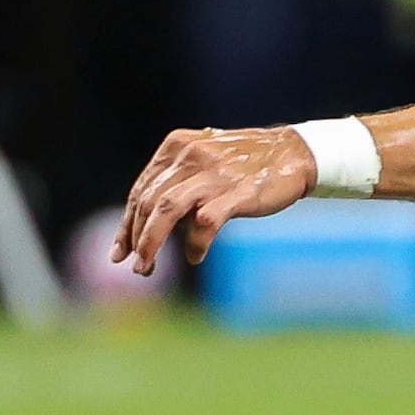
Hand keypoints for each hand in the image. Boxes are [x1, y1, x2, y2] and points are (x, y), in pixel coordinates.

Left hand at [115, 127, 319, 274]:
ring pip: (166, 209)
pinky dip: (194, 245)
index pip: (142, 189)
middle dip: (136, 238)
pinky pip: (204, 223)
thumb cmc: (246, 163)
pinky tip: (195, 257)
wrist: (294, 153)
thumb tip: (149, 224)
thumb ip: (177, 182)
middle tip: (135, 266)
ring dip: (151, 242)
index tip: (120, 251)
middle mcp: (190, 156)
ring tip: (147, 267)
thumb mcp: (203, 158)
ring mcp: (214, 174)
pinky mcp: (238, 193)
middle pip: (148, 201)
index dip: (126, 224)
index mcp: (176, 147)